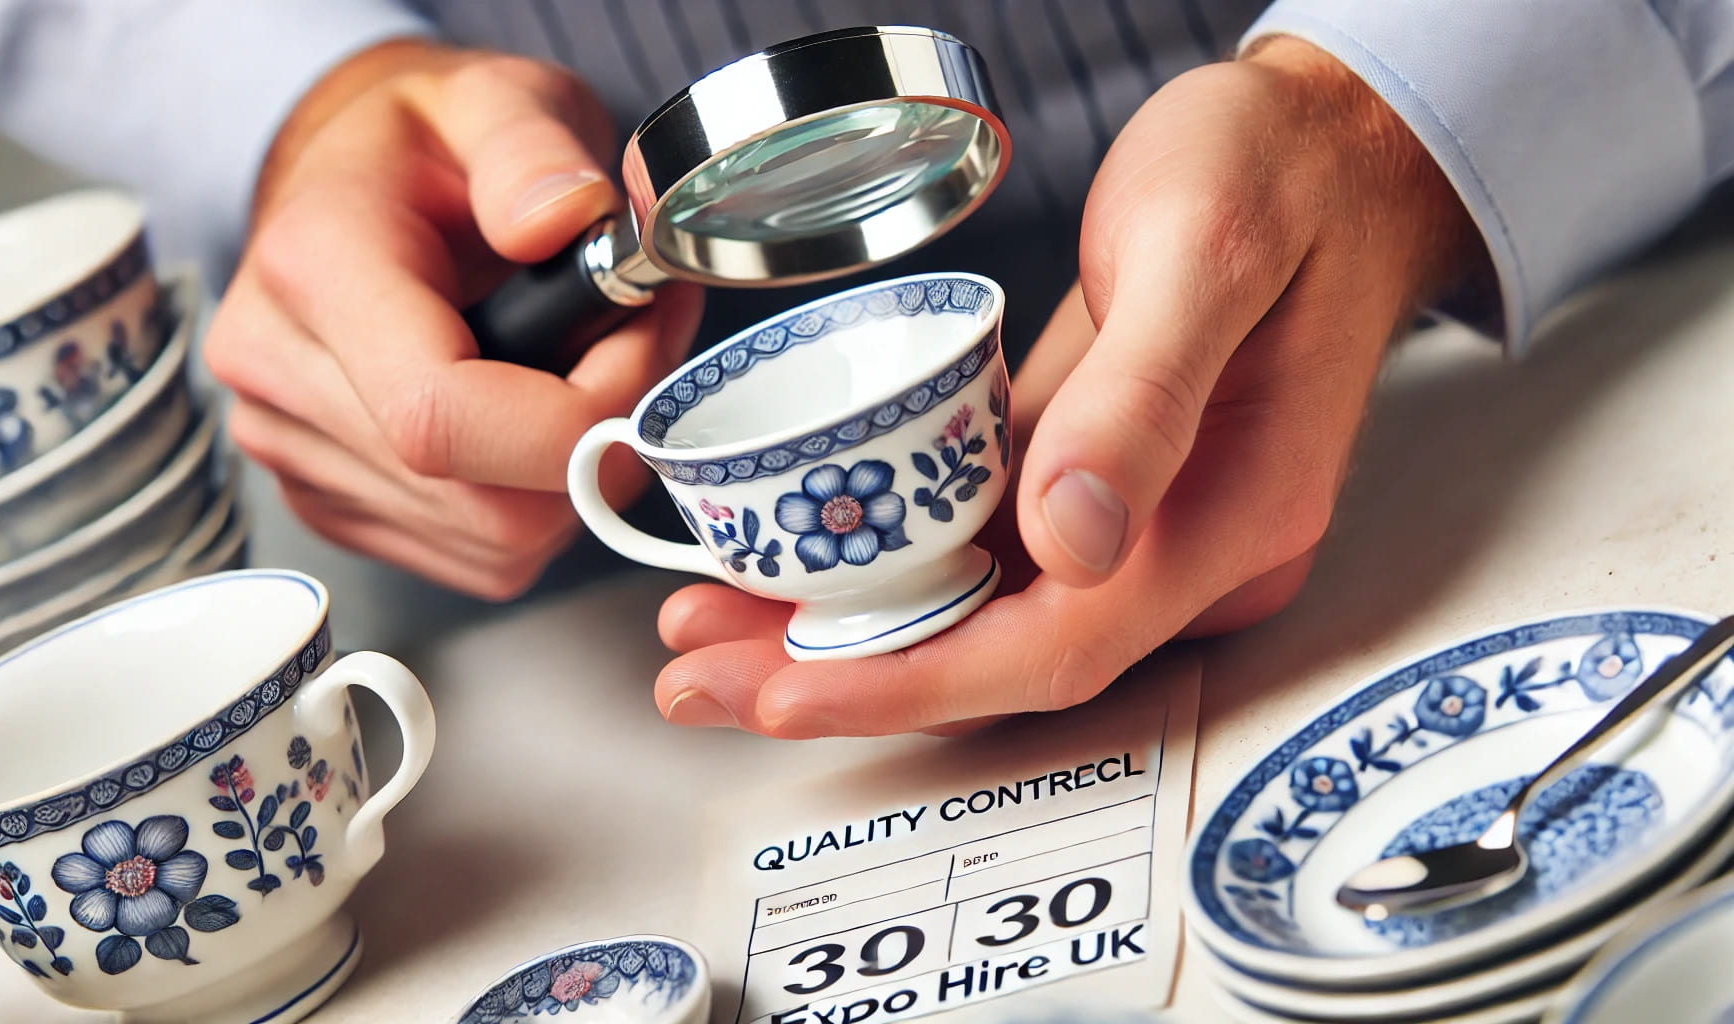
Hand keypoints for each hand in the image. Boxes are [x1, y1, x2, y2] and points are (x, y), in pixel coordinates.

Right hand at [205, 40, 702, 598]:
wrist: (348, 184)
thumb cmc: (424, 147)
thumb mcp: (490, 98)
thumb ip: (531, 148)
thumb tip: (566, 221)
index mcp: (312, 269)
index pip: (440, 418)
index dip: (576, 415)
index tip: (641, 335)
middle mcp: (279, 375)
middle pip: (484, 502)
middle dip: (599, 441)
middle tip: (637, 341)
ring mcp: (293, 453)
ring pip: (494, 544)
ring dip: (577, 474)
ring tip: (588, 365)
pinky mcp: (332, 503)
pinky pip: (477, 558)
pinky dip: (539, 503)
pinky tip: (537, 418)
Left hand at [650, 37, 1487, 735]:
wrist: (1324, 146)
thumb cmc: (1278, 175)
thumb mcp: (1207, 250)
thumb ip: (1142, 397)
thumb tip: (1071, 540)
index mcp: (1231, 516)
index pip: (1057, 646)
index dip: (913, 681)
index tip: (789, 688)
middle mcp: (1183, 542)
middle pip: (996, 650)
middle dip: (844, 673)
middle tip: (702, 674)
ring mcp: (1140, 515)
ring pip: (977, 604)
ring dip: (847, 623)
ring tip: (716, 621)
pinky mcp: (1097, 473)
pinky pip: (983, 543)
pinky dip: (891, 559)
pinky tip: (805, 549)